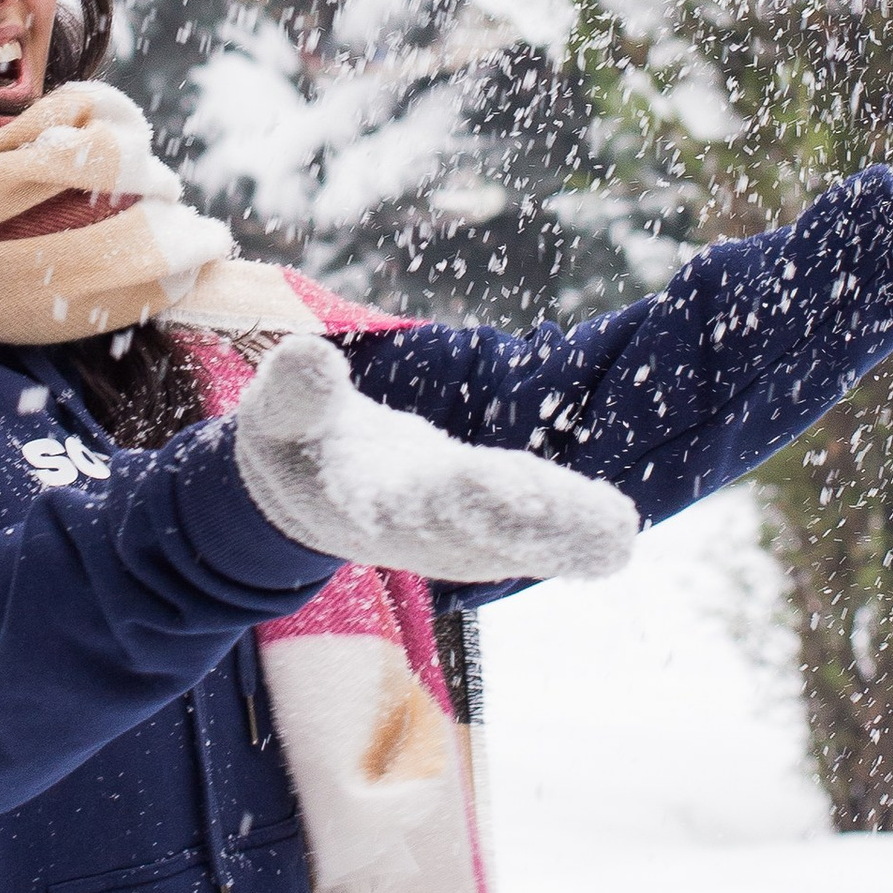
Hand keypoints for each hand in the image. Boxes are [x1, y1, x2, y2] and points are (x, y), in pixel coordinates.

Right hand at [234, 331, 637, 585]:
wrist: (306, 495)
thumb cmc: (293, 441)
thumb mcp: (274, 415)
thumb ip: (293, 392)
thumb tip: (308, 356)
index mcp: (367, 503)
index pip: (421, 500)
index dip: (467, 496)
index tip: (511, 489)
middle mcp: (422, 529)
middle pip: (489, 527)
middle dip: (544, 525)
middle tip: (607, 529)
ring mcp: (456, 532)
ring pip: (519, 537)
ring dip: (569, 533)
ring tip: (618, 531)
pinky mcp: (482, 521)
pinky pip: (531, 528)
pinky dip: (571, 528)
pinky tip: (615, 535)